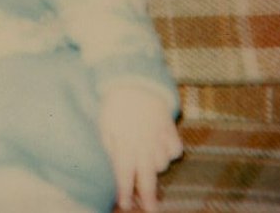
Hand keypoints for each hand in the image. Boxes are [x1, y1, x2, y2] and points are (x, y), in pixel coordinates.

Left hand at [99, 85, 182, 211]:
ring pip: (161, 164)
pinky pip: (174, 150)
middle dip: (149, 198)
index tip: (124, 204)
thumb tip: (114, 167)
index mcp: (124, 144)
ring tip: (146, 156)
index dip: (124, 191)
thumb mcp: (105, 125)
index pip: (124, 175)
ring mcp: (159, 138)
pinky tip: (160, 144)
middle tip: (152, 212)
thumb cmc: (115, 103)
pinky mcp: (170, 129)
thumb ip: (109, 148)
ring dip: (154, 166)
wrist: (135, 81)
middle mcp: (143, 145)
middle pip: (148, 179)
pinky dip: (168, 151)